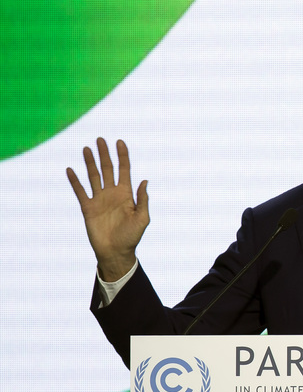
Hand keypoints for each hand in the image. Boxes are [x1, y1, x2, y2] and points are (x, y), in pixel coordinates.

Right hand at [67, 138, 148, 280]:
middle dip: (105, 154)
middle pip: (108, 169)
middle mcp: (112, 193)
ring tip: (86, 149)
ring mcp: (99, 199)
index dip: (123, 156)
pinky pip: (80, 191)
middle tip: (101, 139)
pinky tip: (70, 169)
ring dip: (90, 163)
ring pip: (93, 176)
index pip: (125, 170)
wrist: (115, 252)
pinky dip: (75, 181)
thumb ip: (142, 200)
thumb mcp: (142, 218)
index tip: (120, 142)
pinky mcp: (88, 208)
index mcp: (126, 194)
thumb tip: (144, 181)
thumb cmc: (132, 237)